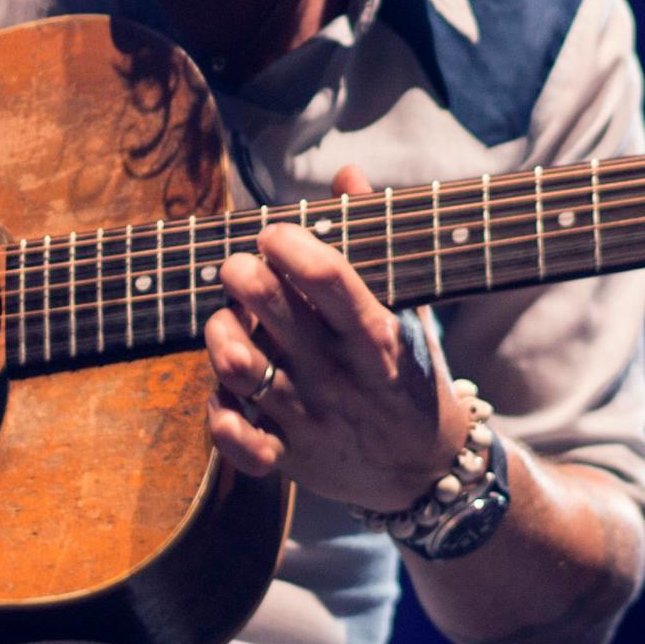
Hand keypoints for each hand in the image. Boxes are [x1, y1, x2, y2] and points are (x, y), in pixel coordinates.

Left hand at [202, 163, 471, 511]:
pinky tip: (225, 389)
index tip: (273, 234)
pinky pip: (235, 440)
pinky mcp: (288, 459)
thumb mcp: (407, 308)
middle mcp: (338, 375)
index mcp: (374, 334)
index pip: (328, 276)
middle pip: (271, 312)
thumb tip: (347, 173)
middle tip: (238, 268)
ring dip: (220, 334)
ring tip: (228, 321)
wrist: (427, 469)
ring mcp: (310, 419)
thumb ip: (374, 240)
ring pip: (239, 368)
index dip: (289, 243)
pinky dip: (218, 412)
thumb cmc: (408, 372)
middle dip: (241, 274)